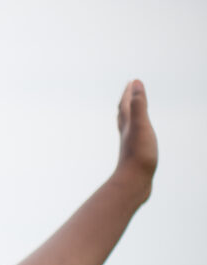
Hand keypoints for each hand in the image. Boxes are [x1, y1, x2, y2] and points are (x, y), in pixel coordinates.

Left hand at [115, 79, 157, 201]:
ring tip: (130, 113)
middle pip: (123, 114)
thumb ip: (138, 105)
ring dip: (128, 117)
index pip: (126, 104)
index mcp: (127, 125)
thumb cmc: (138, 154)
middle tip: (129, 92)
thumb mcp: (141, 125)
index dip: (129, 92)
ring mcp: (129, 146)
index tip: (132, 82)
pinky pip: (133, 141)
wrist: (133, 182)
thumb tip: (135, 83)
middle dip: (127, 101)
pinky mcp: (134, 156)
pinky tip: (136, 139)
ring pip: (126, 128)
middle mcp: (125, 134)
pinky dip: (135, 134)